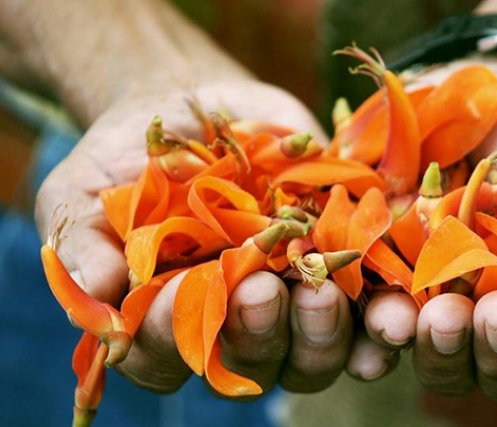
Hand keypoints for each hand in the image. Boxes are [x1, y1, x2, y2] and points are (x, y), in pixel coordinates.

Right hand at [35, 80, 354, 396]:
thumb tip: (102, 305)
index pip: (170, 353)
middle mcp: (235, 328)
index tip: (176, 291)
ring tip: (322, 292)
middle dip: (260, 333)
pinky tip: (389, 313)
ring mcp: (291, 305)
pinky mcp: (338, 271)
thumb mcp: (85, 194)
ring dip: (323, 332)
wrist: (193, 109)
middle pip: (254, 362)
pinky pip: (368, 310)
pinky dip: (379, 317)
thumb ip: (85, 247)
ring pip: (314, 350)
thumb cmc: (127, 161)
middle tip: (263, 291)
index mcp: (168, 325)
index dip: (172, 333)